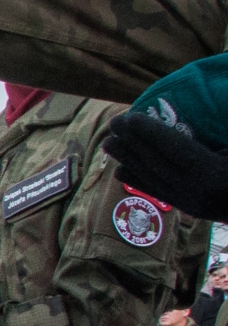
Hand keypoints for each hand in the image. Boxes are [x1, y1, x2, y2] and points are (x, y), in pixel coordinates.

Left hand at [103, 112, 227, 219]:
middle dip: (134, 142)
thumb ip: (218, 137)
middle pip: (159, 163)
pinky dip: (140, 180)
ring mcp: (194, 202)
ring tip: (108, 143)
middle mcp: (200, 191)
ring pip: (155, 178)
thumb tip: (210, 119)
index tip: (131, 117)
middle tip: (114, 123)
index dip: (151, 132)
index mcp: (216, 175)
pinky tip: (121, 171)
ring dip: (130, 160)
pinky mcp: (192, 209)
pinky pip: (161, 192)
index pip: (176, 149)